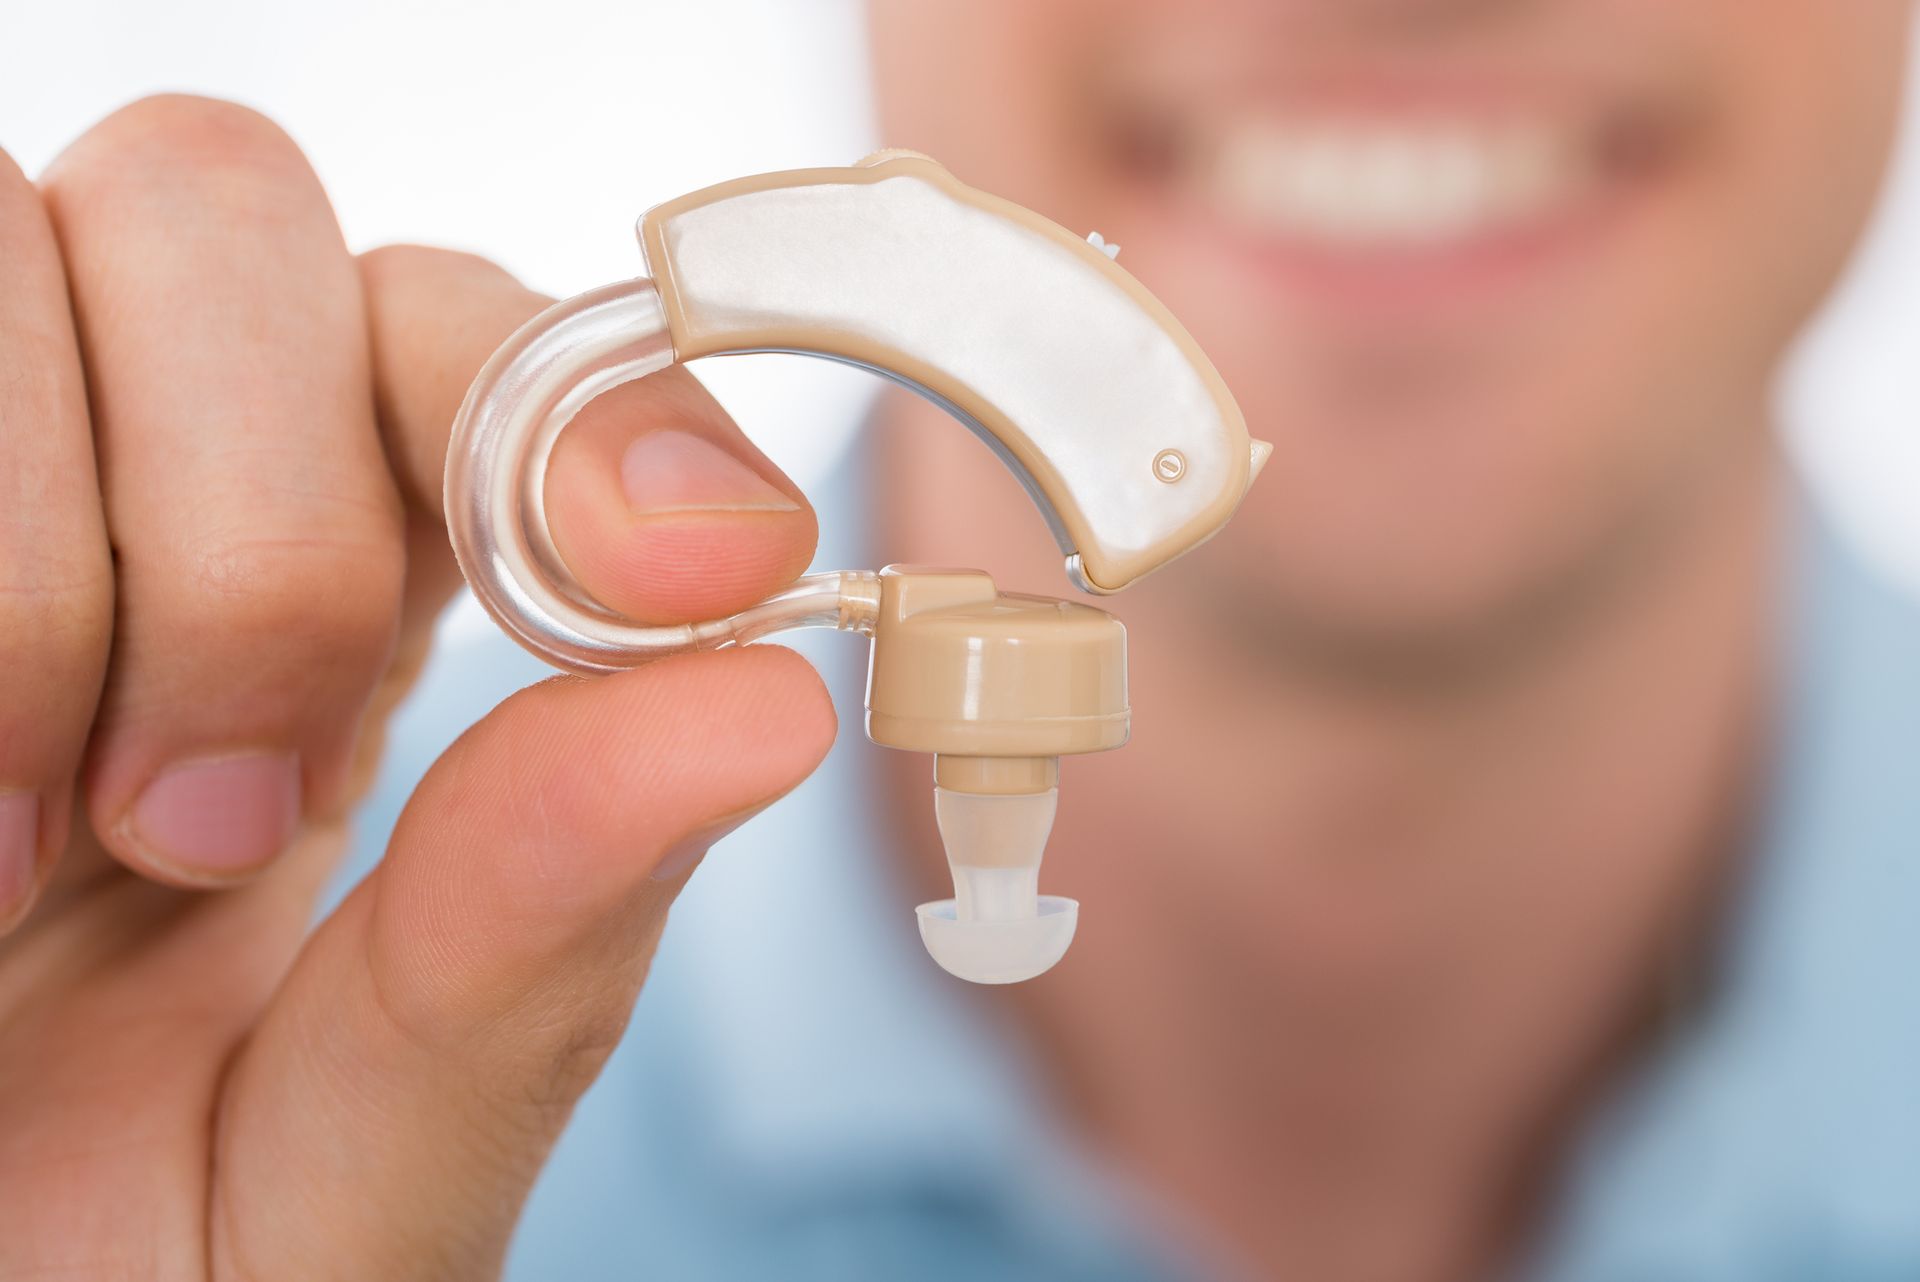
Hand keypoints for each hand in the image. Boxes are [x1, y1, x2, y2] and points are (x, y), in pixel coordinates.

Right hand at [0, 95, 834, 1278]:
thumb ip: (538, 942)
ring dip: (39, 569)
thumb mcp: (361, 1154)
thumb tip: (770, 703)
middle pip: (240, 214)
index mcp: (348, 615)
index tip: (686, 567)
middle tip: (206, 829)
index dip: (591, 408)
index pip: (497, 347)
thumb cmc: (116, 1258)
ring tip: (18, 852)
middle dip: (255, 523)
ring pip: (23, 238)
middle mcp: (150, 496)